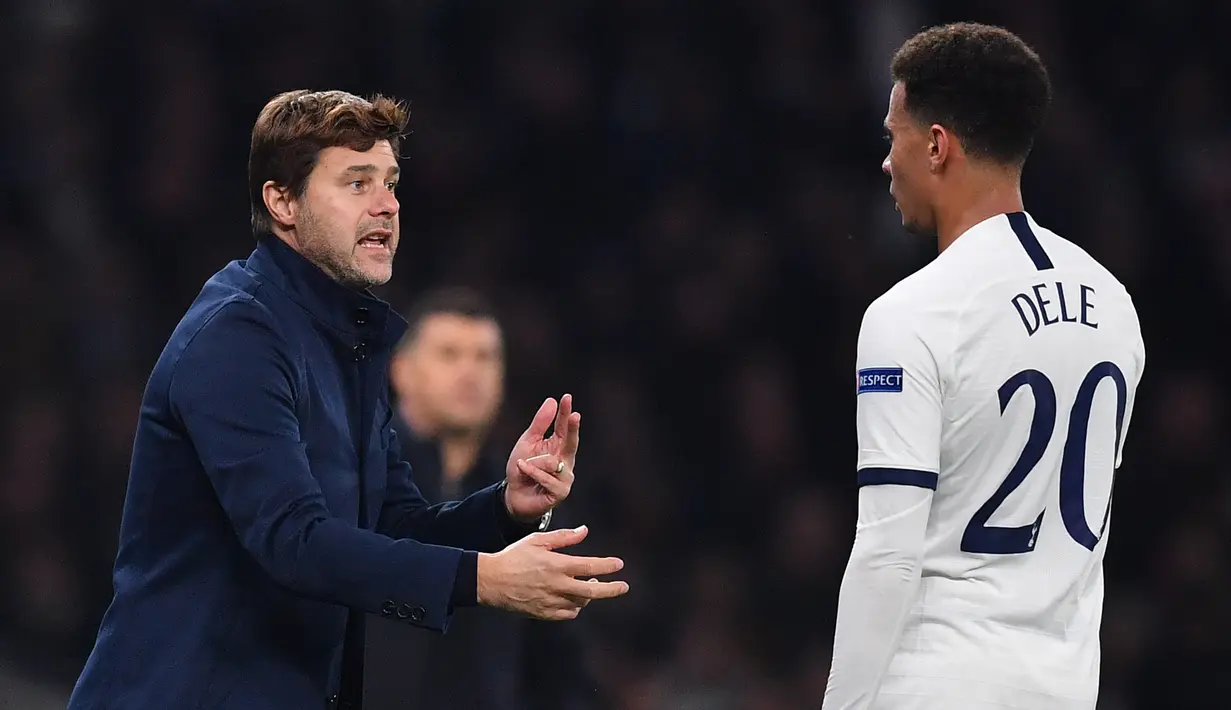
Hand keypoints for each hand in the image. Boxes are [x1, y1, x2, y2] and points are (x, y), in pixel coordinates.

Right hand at [476, 525, 628, 619]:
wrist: (490, 581)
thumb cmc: (514, 557)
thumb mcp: (538, 540)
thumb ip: (563, 537)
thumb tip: (585, 531)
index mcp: (555, 565)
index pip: (589, 566)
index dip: (607, 566)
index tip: (620, 564)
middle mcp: (555, 585)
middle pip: (591, 591)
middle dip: (611, 589)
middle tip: (623, 587)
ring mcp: (550, 602)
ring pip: (580, 604)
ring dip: (590, 596)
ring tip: (590, 585)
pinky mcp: (543, 613)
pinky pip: (567, 614)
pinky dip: (575, 608)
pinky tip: (575, 599)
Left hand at [504, 394, 579, 521]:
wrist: (514, 496)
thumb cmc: (522, 469)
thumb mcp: (527, 443)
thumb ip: (539, 424)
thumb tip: (552, 401)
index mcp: (559, 446)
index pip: (564, 427)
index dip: (566, 413)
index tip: (567, 397)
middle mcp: (566, 460)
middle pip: (571, 442)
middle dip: (572, 429)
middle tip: (575, 415)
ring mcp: (566, 477)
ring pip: (552, 462)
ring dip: (534, 462)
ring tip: (523, 465)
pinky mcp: (561, 491)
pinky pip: (546, 477)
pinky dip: (532, 471)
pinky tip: (522, 468)